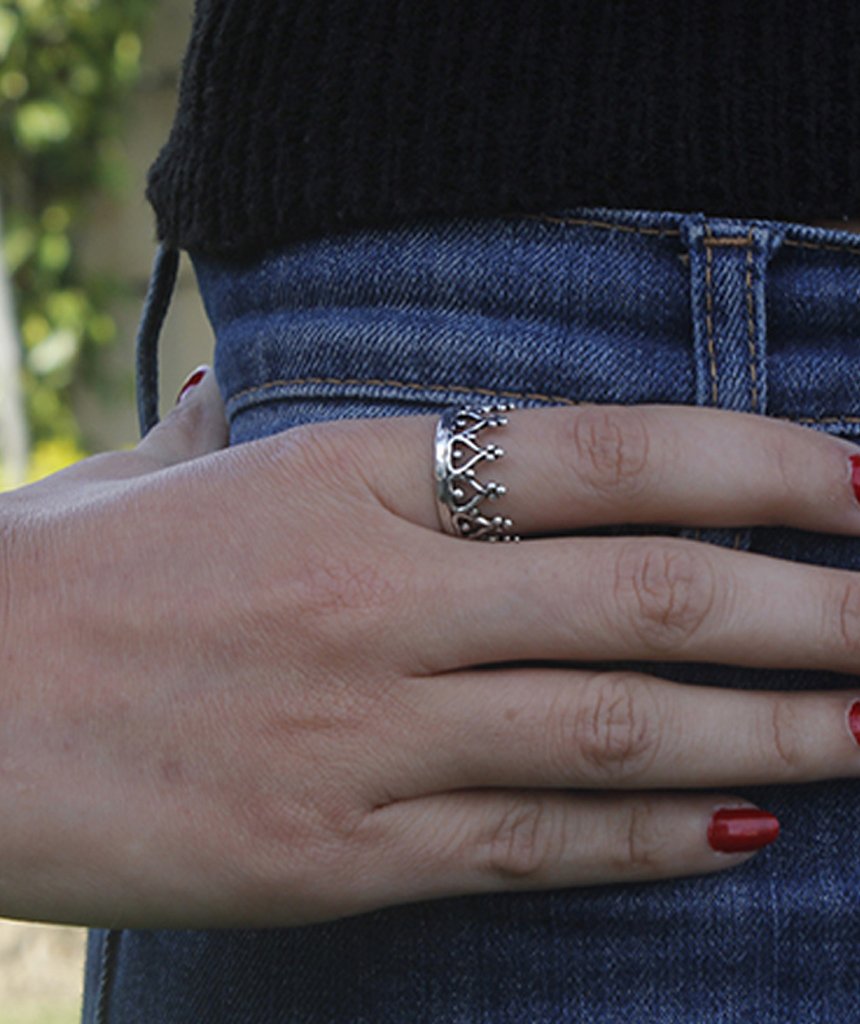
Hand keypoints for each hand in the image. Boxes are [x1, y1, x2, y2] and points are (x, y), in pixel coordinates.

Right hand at [2, 367, 859, 928]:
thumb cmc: (53, 578)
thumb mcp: (155, 472)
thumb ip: (226, 427)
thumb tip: (239, 377)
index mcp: (342, 475)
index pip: (601, 455)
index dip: (751, 464)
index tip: (859, 483)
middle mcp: (378, 598)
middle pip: (647, 592)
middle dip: (811, 603)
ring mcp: (363, 735)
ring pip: (620, 728)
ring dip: (775, 730)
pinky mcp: (334, 857)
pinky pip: (533, 845)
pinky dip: (652, 840)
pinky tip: (745, 827)